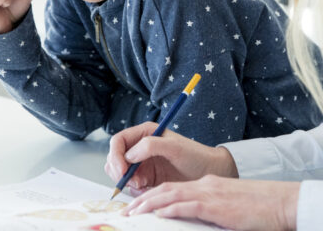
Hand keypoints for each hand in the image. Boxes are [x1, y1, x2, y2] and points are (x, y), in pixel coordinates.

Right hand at [104, 122, 237, 192]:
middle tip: (134, 182)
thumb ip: (150, 145)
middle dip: (119, 171)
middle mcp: (140, 147)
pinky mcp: (146, 178)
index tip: (123, 170)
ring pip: (120, 173)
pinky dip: (134, 190)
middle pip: (115, 159)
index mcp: (144, 133)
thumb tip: (129, 155)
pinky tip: (148, 189)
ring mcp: (142, 163)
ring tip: (144, 185)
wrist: (207, 172)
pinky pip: (130, 185)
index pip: (118, 141)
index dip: (116, 156)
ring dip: (127, 182)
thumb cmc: (195, 155)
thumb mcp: (174, 147)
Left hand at [122, 176, 299, 230]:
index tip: (136, 207)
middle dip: (142, 200)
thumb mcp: (231, 209)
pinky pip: (187, 206)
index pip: (173, 188)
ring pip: (171, 196)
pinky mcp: (216, 206)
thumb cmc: (261, 208)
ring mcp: (211, 194)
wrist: (282, 202)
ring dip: (148, 205)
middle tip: (125, 212)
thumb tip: (195, 223)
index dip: (151, 197)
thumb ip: (211, 212)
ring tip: (132, 214)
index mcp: (208, 186)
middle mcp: (206, 186)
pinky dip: (169, 209)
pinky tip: (157, 214)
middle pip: (166, 190)